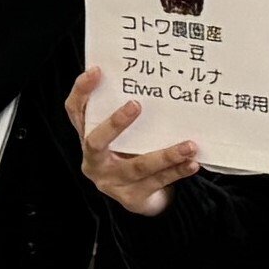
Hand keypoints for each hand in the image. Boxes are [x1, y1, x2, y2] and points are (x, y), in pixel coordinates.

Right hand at [69, 67, 203, 217]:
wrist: (142, 197)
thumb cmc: (132, 154)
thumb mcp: (125, 134)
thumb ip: (128, 115)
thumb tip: (153, 82)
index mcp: (88, 138)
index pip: (76, 111)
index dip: (82, 91)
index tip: (97, 71)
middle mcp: (94, 161)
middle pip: (96, 142)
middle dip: (114, 123)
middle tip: (136, 105)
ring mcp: (111, 182)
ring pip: (137, 166)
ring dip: (166, 155)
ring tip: (189, 145)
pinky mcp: (131, 198)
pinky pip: (157, 182)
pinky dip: (177, 171)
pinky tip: (192, 163)